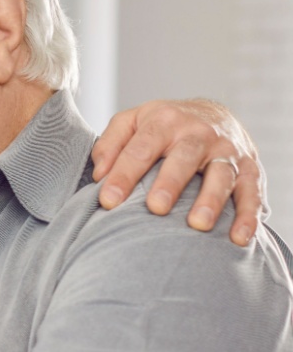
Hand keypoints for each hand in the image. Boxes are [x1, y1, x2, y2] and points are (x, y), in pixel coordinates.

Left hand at [92, 99, 264, 245]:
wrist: (214, 115)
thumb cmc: (162, 126)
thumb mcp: (131, 122)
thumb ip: (110, 144)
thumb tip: (99, 175)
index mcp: (164, 121)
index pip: (141, 148)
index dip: (124, 174)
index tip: (108, 201)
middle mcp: (198, 133)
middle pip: (184, 157)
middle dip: (171, 182)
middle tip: (156, 207)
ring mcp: (226, 151)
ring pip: (221, 175)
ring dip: (211, 200)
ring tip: (198, 225)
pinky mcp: (249, 168)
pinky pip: (251, 191)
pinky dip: (248, 214)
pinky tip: (239, 237)